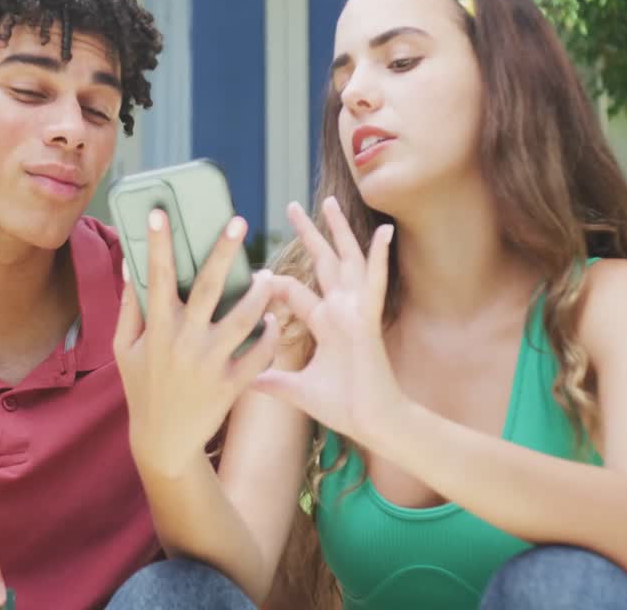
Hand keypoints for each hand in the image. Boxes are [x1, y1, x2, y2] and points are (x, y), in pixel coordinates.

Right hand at [113, 209, 280, 477]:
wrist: (164, 442)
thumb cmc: (142, 388)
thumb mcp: (124, 348)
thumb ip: (129, 306)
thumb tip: (130, 262)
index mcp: (157, 329)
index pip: (157, 277)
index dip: (158, 244)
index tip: (160, 213)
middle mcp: (185, 341)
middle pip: (210, 287)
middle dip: (224, 251)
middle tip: (239, 222)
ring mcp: (210, 363)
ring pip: (245, 318)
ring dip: (260, 294)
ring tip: (269, 277)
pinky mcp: (232, 384)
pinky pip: (260, 353)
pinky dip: (271, 335)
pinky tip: (275, 321)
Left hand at [254, 198, 404, 447]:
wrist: (372, 423)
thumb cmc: (342, 407)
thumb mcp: (296, 390)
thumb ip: (271, 380)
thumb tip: (243, 381)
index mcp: (324, 323)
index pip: (293, 291)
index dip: (272, 281)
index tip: (252, 270)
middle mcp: (340, 311)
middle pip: (321, 263)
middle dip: (308, 234)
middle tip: (292, 206)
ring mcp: (356, 311)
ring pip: (345, 261)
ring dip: (338, 231)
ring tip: (328, 202)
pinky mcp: (369, 319)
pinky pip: (374, 282)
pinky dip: (380, 257)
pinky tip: (383, 231)